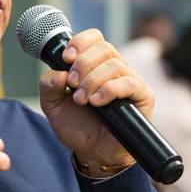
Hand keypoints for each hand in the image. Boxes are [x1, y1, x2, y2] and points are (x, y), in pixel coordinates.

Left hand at [38, 29, 153, 171]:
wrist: (92, 153)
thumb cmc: (77, 127)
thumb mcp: (53, 106)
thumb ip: (48, 87)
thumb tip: (58, 73)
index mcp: (94, 64)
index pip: (94, 38)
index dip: (80, 42)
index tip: (66, 58)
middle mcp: (114, 69)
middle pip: (104, 48)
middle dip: (83, 64)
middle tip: (72, 85)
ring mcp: (129, 81)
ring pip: (114, 64)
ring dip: (93, 80)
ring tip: (83, 100)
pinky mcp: (142, 96)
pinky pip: (129, 83)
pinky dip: (109, 90)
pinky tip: (96, 102)